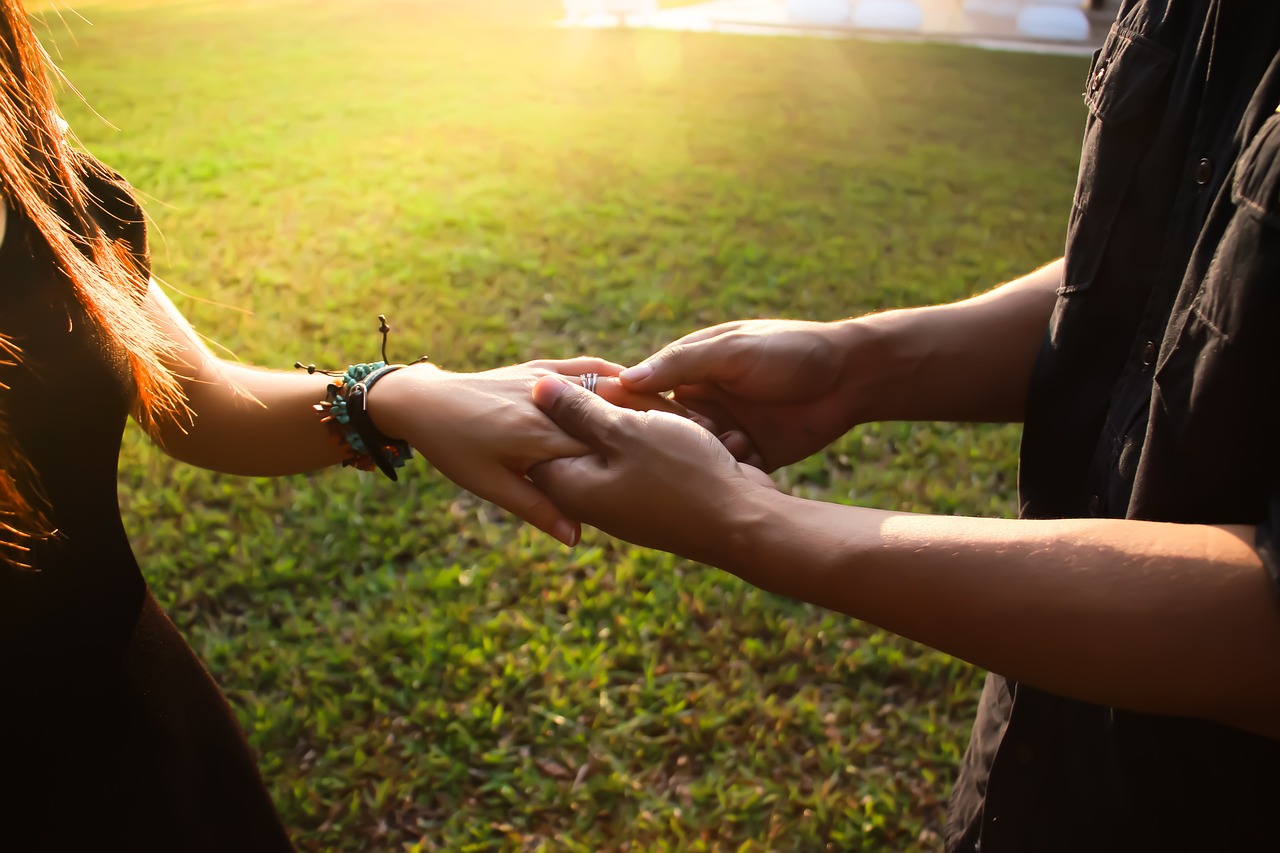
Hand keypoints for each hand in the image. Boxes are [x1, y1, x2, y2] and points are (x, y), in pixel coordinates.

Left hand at [369, 357, 679, 545]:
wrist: (419, 401)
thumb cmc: (452, 449)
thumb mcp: (491, 486)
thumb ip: (539, 509)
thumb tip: (572, 539)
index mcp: (543, 440)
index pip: (606, 447)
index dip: (648, 449)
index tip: (689, 456)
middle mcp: (550, 408)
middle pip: (614, 417)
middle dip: (654, 422)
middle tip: (706, 432)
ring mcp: (547, 381)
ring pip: (605, 387)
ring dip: (640, 397)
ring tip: (681, 406)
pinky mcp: (540, 366)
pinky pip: (585, 364)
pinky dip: (611, 370)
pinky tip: (635, 376)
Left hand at [527, 376, 774, 564]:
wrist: (743, 520)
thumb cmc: (681, 475)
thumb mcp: (626, 431)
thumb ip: (579, 410)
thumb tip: (538, 389)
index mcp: (570, 486)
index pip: (541, 436)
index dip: (566, 402)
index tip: (598, 388)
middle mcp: (591, 499)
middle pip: (583, 437)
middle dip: (614, 411)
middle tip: (646, 404)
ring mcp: (623, 502)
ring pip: (622, 443)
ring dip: (648, 422)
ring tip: (680, 420)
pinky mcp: (652, 499)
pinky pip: (649, 458)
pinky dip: (667, 439)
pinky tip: (694, 430)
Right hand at [619, 319, 863, 470]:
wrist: (852, 376)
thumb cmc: (790, 350)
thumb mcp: (732, 350)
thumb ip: (681, 364)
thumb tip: (625, 380)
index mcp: (692, 370)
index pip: (642, 393)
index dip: (627, 411)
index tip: (616, 426)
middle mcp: (703, 403)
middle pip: (663, 431)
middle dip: (664, 443)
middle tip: (667, 448)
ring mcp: (727, 432)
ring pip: (695, 457)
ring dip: (701, 459)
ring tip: (720, 450)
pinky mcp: (752, 457)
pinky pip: (728, 474)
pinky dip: (731, 474)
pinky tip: (744, 463)